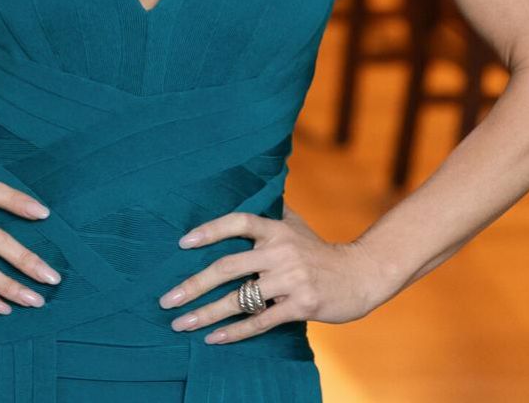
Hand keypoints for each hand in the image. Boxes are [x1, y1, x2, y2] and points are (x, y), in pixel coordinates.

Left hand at [156, 206, 400, 343]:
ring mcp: (291, 280)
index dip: (209, 231)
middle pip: (227, 267)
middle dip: (193, 285)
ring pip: (240, 298)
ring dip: (206, 313)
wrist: (362, 275)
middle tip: (166, 299)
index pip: (238, 223)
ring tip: (181, 323)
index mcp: (276, 230)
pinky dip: (235, 331)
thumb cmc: (320, 252)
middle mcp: (281, 252)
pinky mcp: (301, 305)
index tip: (182, 243)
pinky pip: (261, 320)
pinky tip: (214, 338)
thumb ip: (269, 215)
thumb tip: (242, 191)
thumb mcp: (296, 226)